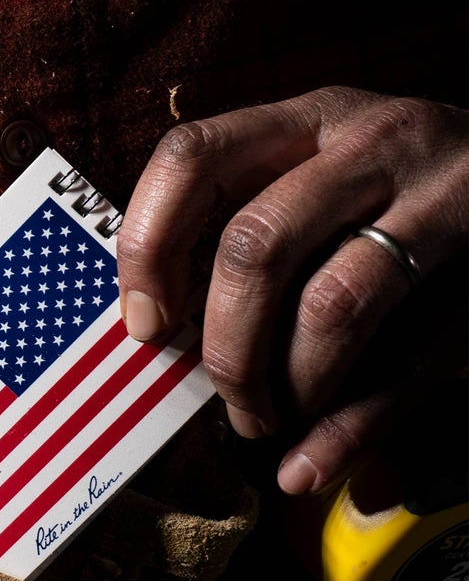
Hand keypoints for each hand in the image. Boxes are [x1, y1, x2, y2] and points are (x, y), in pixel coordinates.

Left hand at [116, 87, 468, 494]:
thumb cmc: (411, 193)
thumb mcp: (331, 183)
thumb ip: (254, 236)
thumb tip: (154, 331)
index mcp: (303, 120)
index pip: (192, 155)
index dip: (148, 244)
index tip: (144, 322)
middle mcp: (366, 138)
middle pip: (254, 242)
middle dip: (223, 341)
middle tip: (222, 395)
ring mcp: (436, 191)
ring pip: (328, 303)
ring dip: (285, 383)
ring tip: (270, 420)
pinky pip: (407, 357)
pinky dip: (347, 426)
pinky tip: (311, 461)